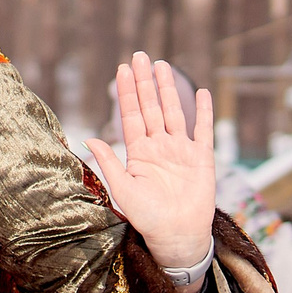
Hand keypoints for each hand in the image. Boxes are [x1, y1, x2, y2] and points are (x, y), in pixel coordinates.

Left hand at [85, 53, 217, 270]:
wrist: (176, 236)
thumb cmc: (147, 218)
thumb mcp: (122, 190)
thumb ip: (108, 163)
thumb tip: (88, 138)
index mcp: (138, 153)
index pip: (131, 115)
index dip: (127, 92)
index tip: (122, 69)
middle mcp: (159, 147)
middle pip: (151, 107)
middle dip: (145, 82)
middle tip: (141, 56)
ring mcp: (181, 151)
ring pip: (174, 112)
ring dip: (169, 89)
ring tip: (162, 66)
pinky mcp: (202, 158)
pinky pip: (203, 130)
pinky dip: (203, 112)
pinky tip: (201, 92)